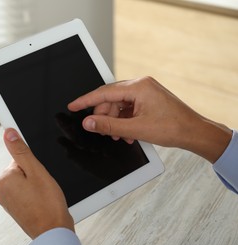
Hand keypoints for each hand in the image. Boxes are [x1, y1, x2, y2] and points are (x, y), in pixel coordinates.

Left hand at [0, 128, 74, 238]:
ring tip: (44, 196)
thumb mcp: (36, 171)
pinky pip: (25, 192)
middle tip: (44, 187)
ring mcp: (7, 200)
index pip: (21, 158)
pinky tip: (41, 201)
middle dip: (35, 175)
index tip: (40, 176)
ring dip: (35, 185)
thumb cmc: (48, 206)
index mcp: (4, 178)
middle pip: (22, 169)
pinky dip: (34, 194)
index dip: (35, 165)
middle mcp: (1, 189)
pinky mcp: (14, 208)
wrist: (53, 232)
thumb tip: (9, 133)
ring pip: (25, 181)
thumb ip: (21, 150)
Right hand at [68, 76, 231, 162]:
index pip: (104, 92)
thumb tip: (89, 123)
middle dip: (104, 115)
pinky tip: (126, 132)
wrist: (194, 132)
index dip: (85, 101)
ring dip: (114, 120)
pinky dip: (123, 119)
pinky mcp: (148, 99)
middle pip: (110, 98)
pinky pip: (128, 107)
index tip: (73, 106)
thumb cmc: (173, 128)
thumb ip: (108, 125)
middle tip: (100, 130)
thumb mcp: (135, 129)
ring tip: (117, 135)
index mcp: (138, 87)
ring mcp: (145, 91)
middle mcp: (141, 85)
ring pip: (118, 104)